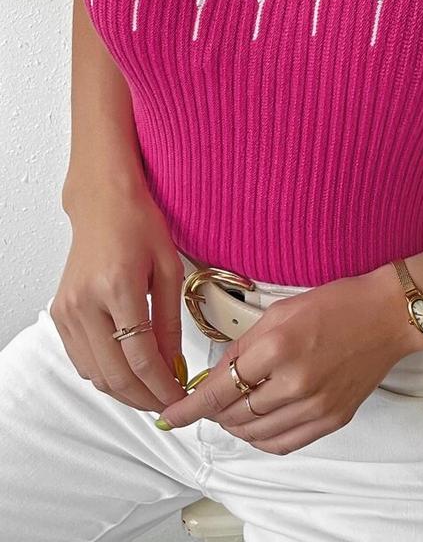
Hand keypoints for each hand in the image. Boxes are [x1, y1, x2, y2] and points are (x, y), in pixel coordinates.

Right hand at [52, 176, 189, 411]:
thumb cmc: (139, 225)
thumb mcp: (170, 269)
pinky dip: (106, 375)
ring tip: (153, 389)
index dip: (162, 385)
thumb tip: (174, 365)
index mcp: (117, 287)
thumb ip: (170, 321)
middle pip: (115, 375)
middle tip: (169, 401)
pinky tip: (129, 372)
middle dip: (145, 397)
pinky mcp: (60, 315)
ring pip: (95, 375)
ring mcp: (67, 311)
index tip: (180, 396)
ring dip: (125, 391)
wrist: (103, 203)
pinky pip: (82, 360)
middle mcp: (85, 303)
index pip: (140, 358)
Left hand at [156, 262, 422, 452]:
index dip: (188, 407)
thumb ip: (244, 345)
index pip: (218, 389)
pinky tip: (256, 425)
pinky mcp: (332, 419)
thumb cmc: (336, 303)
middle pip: (234, 414)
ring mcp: (315, 405)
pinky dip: (261, 439)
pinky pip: (284, 444)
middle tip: (206, 401)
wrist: (387, 315)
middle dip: (212, 411)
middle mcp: (294, 382)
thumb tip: (215, 375)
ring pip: (255, 433)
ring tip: (230, 411)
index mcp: (277, 347)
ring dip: (234, 426)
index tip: (169, 416)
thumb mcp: (279, 310)